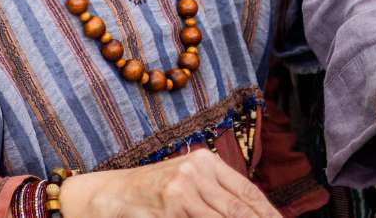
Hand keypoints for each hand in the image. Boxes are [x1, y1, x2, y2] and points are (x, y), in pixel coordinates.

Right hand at [59, 148, 280, 217]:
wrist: (107, 195)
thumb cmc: (151, 191)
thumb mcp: (187, 181)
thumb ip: (217, 193)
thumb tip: (252, 212)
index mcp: (204, 161)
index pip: (247, 192)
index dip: (268, 214)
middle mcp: (194, 172)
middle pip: (239, 210)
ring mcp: (179, 193)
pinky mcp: (166, 211)